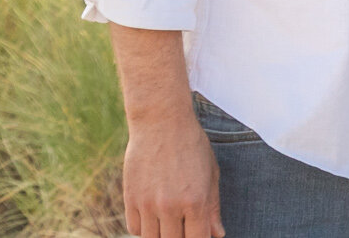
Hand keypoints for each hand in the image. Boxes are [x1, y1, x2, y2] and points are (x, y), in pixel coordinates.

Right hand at [123, 112, 223, 237]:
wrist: (161, 122)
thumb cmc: (192, 145)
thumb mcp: (211, 174)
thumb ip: (213, 208)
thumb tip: (218, 235)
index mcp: (196, 201)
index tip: (199, 234)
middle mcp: (170, 206)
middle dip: (180, 237)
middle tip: (184, 226)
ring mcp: (148, 204)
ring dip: (161, 234)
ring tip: (170, 221)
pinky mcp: (130, 198)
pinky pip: (134, 228)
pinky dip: (144, 228)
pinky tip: (154, 217)